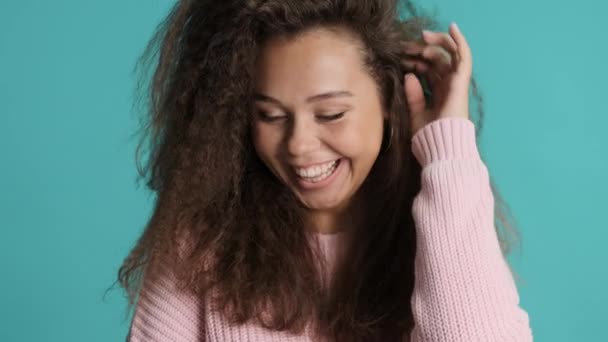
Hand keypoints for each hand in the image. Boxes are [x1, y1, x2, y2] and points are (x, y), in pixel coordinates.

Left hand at [401, 22, 472, 138]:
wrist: (440, 148)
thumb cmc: (428, 137)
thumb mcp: (415, 113)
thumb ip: (412, 95)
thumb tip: (409, 75)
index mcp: (439, 95)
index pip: (429, 71)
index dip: (416, 61)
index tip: (400, 56)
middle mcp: (449, 88)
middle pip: (438, 61)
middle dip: (422, 50)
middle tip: (406, 45)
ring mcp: (456, 85)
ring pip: (449, 55)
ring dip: (437, 44)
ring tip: (423, 37)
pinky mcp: (460, 83)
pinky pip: (463, 57)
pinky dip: (459, 42)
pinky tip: (451, 28)